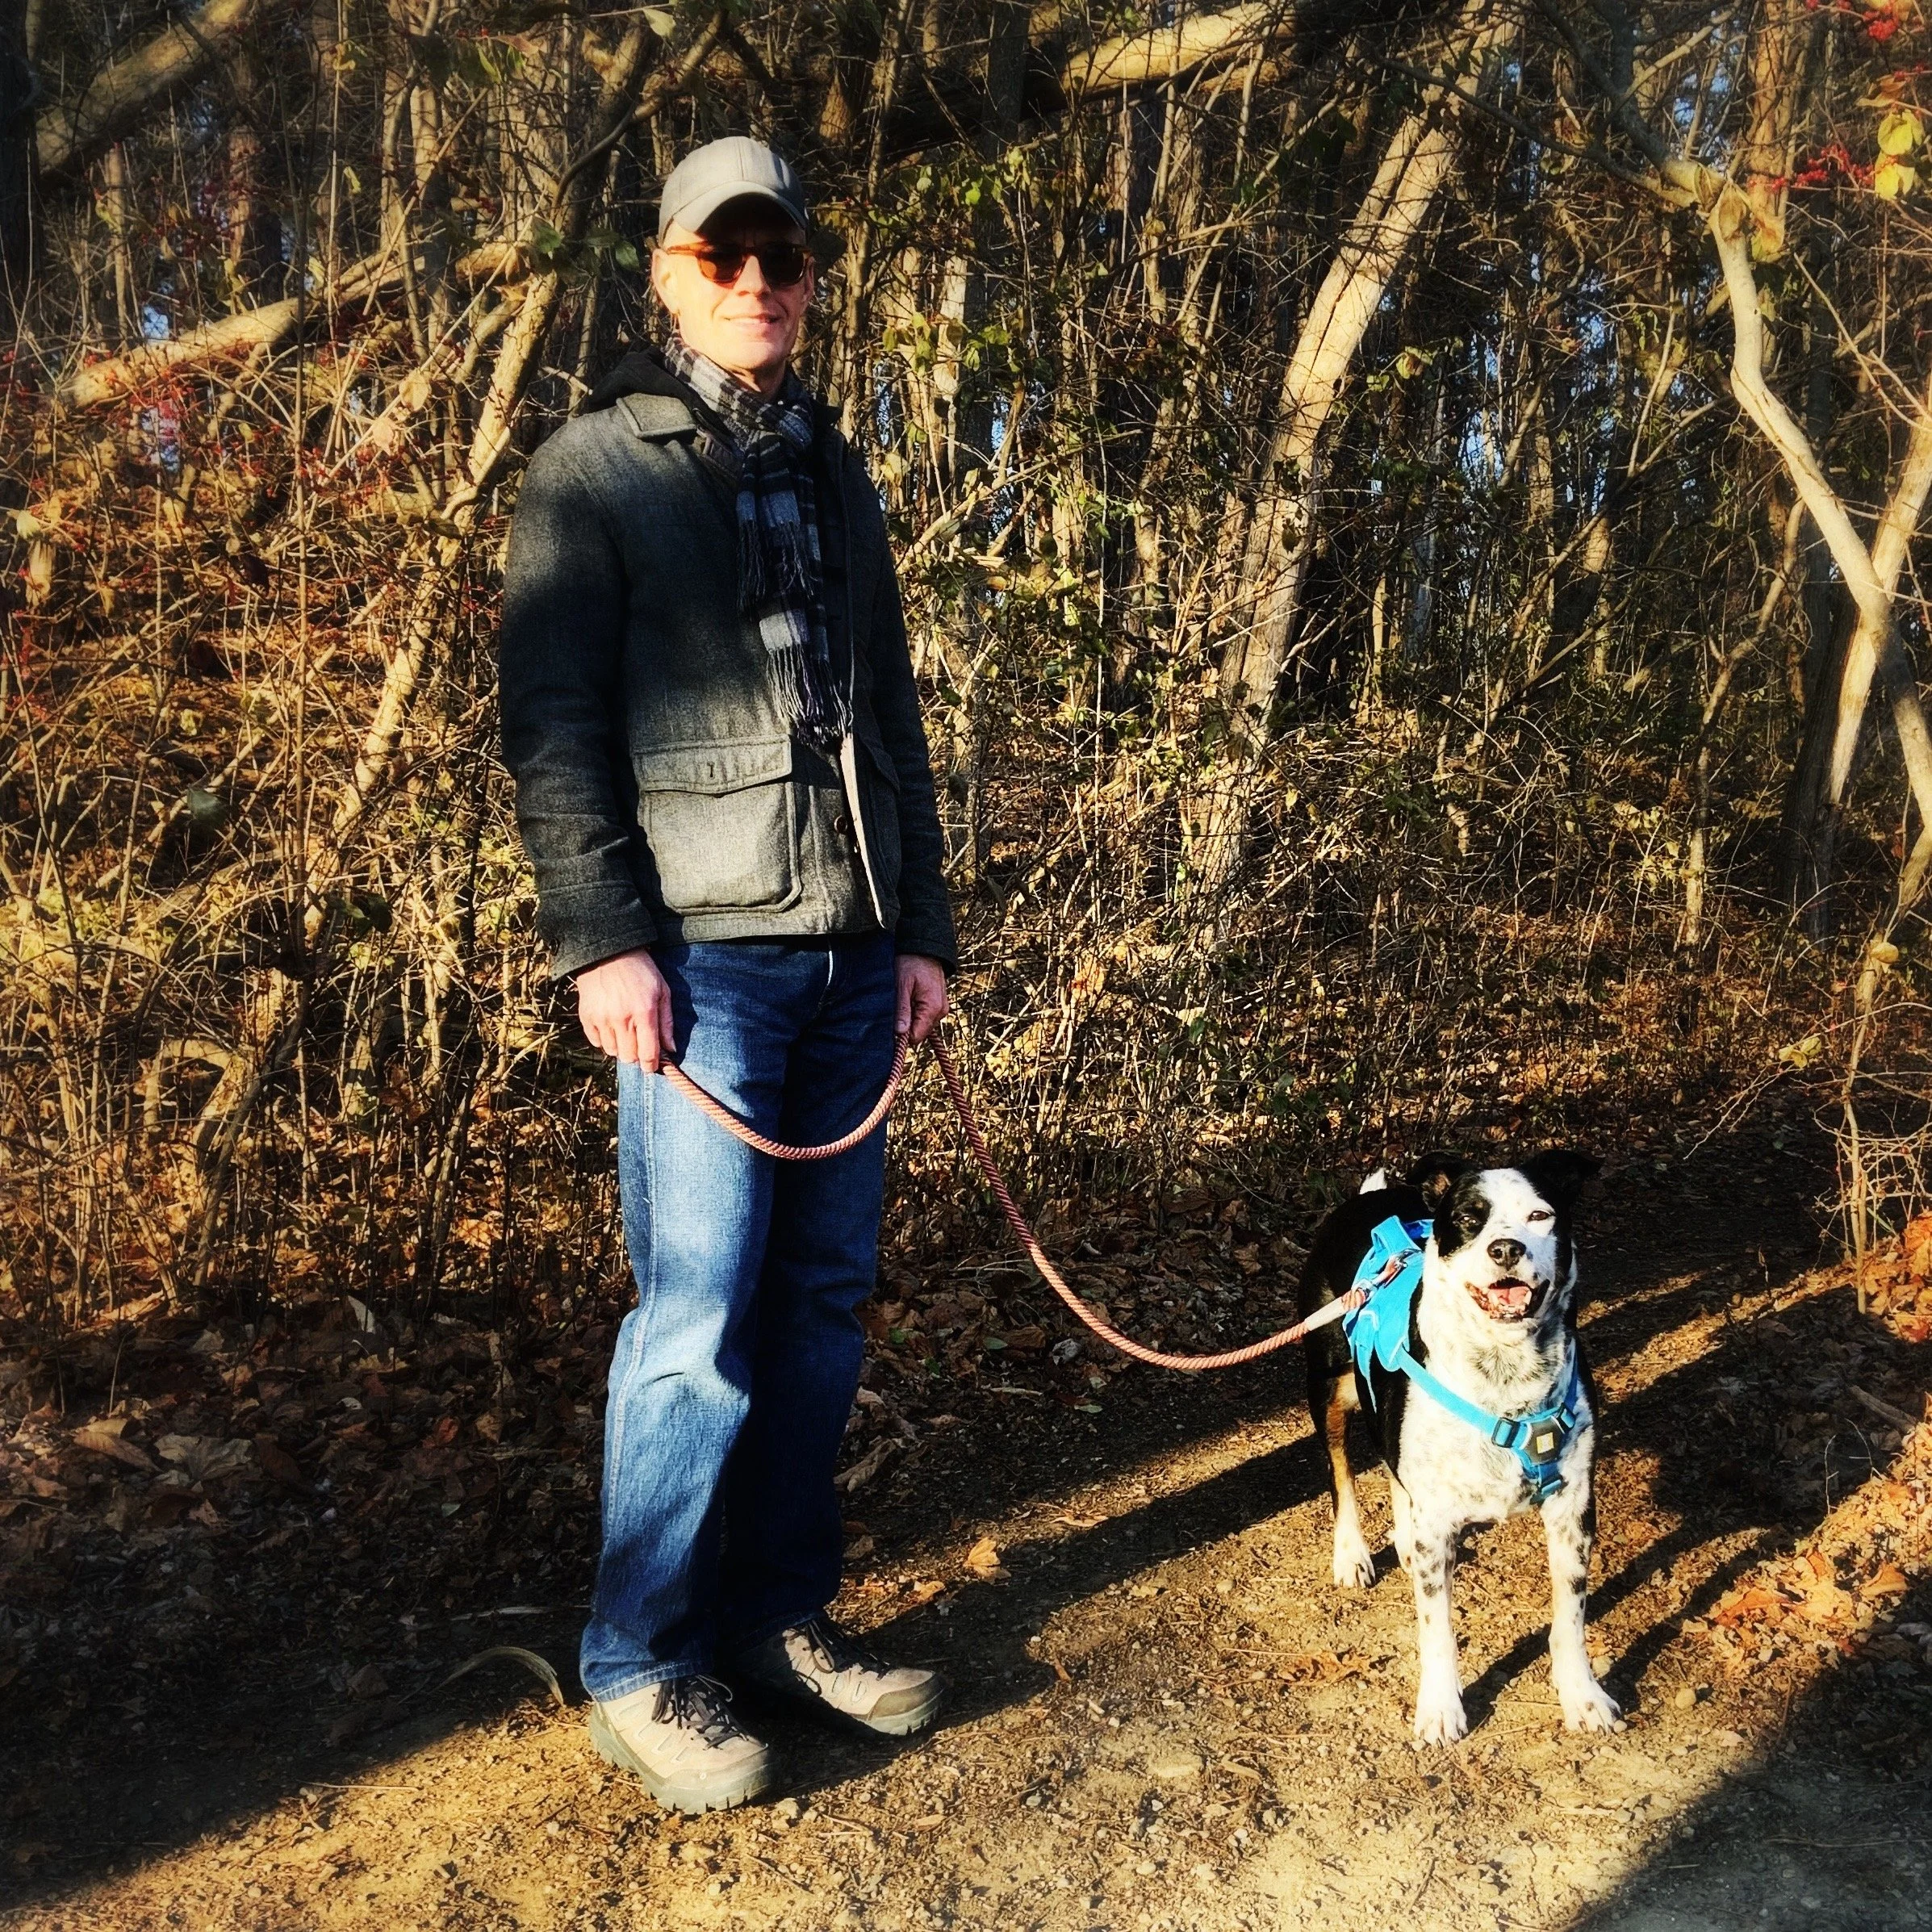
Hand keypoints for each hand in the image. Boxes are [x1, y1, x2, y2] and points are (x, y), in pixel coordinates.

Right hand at [575, 948, 673, 1069]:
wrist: (608, 953)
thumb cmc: (641, 971)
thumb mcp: (662, 991)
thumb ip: (667, 1022)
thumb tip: (671, 1049)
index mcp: (644, 1012)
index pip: (648, 1053)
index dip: (652, 1065)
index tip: (652, 1066)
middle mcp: (622, 1019)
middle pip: (629, 1057)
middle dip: (637, 1055)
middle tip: (639, 1044)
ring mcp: (602, 1019)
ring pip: (612, 1052)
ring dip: (621, 1047)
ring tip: (625, 1031)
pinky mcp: (587, 1017)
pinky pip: (596, 1042)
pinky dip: (605, 1040)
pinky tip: (611, 1026)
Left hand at [895, 953, 948, 1044]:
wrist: (926, 948)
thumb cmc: (912, 963)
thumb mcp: (902, 986)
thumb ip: (902, 1010)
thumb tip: (900, 1033)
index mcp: (932, 1008)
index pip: (916, 1036)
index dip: (903, 1033)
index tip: (894, 1021)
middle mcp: (941, 1011)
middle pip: (920, 1032)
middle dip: (907, 1024)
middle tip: (900, 1005)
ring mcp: (942, 1008)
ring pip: (923, 1025)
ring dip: (912, 1017)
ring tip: (907, 998)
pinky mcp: (940, 1005)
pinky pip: (927, 1017)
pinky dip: (917, 1012)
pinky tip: (912, 998)